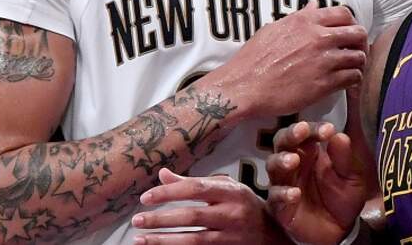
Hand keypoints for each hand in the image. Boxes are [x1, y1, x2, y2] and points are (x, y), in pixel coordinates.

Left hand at [131, 169, 290, 243]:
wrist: (274, 235)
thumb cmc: (246, 207)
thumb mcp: (226, 188)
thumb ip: (195, 183)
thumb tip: (162, 174)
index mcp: (231, 191)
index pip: (195, 188)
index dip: (169, 192)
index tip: (146, 197)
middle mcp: (233, 213)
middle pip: (192, 216)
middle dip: (161, 219)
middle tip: (137, 220)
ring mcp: (231, 236)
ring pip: (193, 239)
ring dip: (163, 240)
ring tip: (141, 239)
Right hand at [208, 6, 367, 117]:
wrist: (245, 86)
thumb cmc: (253, 58)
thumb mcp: (273, 29)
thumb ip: (298, 17)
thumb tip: (314, 6)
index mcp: (306, 21)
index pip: (344, 13)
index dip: (351, 23)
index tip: (349, 32)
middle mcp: (318, 37)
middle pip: (358, 33)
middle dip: (360, 42)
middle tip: (355, 51)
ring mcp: (324, 61)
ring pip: (359, 57)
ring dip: (358, 63)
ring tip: (352, 69)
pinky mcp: (325, 84)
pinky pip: (352, 77)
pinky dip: (353, 79)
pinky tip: (347, 83)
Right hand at [267, 121, 367, 244]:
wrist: (340, 230)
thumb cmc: (342, 197)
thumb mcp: (351, 177)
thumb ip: (344, 158)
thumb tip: (340, 135)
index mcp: (310, 151)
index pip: (306, 133)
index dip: (314, 128)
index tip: (327, 129)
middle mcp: (293, 163)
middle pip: (283, 142)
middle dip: (290, 135)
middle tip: (301, 131)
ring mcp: (284, 183)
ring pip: (273, 166)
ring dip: (281, 160)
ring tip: (293, 160)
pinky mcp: (280, 206)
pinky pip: (275, 197)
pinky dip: (283, 194)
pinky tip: (294, 193)